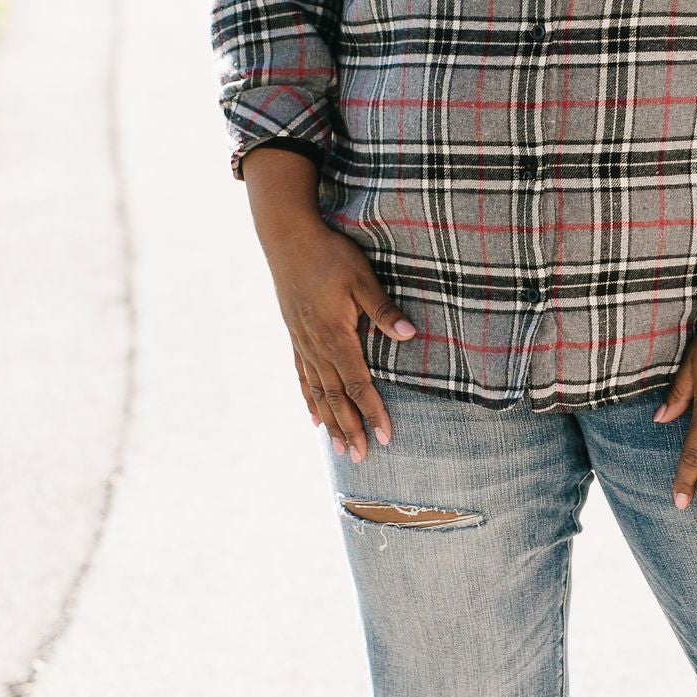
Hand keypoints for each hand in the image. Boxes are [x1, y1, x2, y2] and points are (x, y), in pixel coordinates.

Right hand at [242, 146, 414, 461]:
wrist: (287, 238)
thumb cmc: (329, 254)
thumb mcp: (362, 278)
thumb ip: (383, 310)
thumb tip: (410, 335)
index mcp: (335, 336)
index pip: (358, 384)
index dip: (372, 412)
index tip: (385, 437)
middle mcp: (316, 346)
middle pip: (336, 397)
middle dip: (350, 428)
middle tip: (360, 458)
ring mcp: (302, 343)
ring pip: (317, 392)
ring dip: (330, 422)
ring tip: (339, 448)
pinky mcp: (295, 335)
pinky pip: (302, 375)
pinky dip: (309, 398)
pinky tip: (313, 415)